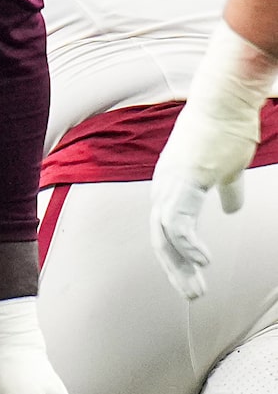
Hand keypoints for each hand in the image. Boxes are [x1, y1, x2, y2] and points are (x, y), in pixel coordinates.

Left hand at [150, 20, 277, 300]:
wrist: (228, 97)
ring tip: (196, 289)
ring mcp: (171, 182)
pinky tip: (203, 261)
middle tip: (193, 295)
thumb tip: (233, 210)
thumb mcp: (228, 168)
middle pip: (160, 238)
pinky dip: (188, 244)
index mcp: (170, 186)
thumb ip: (227, 190)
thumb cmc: (228, 128)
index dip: (178, 256)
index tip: (192, 278)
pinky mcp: (185, 178)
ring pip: (166, 235)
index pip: (166, 230)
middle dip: (176, 270)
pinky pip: (179, 220)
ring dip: (181, 266)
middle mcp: (163, 186)